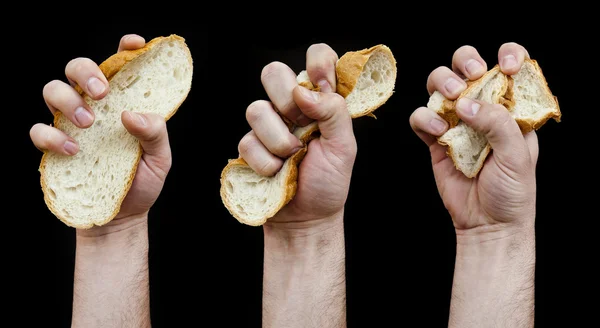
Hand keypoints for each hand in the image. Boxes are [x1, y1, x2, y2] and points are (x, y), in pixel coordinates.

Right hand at [30, 34, 171, 231]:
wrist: (121, 218)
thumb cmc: (142, 181)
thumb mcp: (160, 158)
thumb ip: (155, 133)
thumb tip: (131, 114)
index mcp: (123, 102)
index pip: (121, 65)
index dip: (126, 49)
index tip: (136, 44)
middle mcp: (95, 106)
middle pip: (78, 67)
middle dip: (87, 71)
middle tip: (102, 93)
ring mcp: (71, 124)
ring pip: (53, 89)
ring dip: (68, 100)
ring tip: (89, 124)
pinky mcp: (53, 146)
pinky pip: (39, 129)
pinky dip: (52, 136)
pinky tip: (73, 150)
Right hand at [238, 43, 356, 227]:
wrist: (307, 219)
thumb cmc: (329, 181)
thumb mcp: (345, 147)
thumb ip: (334, 113)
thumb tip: (304, 91)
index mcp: (319, 101)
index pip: (318, 58)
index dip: (318, 63)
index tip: (323, 85)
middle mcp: (292, 107)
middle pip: (273, 72)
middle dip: (286, 100)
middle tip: (303, 127)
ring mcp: (268, 125)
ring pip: (256, 109)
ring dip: (278, 140)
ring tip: (292, 159)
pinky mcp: (250, 147)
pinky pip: (248, 142)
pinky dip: (267, 163)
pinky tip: (278, 173)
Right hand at [410, 43, 536, 236]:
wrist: (487, 224)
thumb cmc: (512, 191)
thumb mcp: (518, 156)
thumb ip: (498, 124)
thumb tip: (467, 103)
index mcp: (512, 108)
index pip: (511, 69)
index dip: (509, 55)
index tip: (505, 65)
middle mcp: (483, 109)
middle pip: (468, 66)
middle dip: (466, 62)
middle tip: (471, 77)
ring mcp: (457, 122)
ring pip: (440, 85)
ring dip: (442, 82)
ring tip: (451, 99)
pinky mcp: (435, 139)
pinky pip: (421, 117)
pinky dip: (424, 118)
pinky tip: (437, 131)